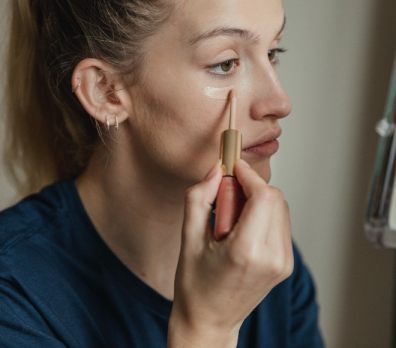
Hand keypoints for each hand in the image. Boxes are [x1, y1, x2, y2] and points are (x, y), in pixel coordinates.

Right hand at [168, 159, 293, 346]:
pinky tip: (242, 228)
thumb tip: (216, 170)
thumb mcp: (188, 238)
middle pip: (275, 198)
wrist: (209, 321)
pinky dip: (263, 214)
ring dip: (257, 201)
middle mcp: (272, 257)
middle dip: (251, 187)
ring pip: (280, 208)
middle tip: (226, 199)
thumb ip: (200, 197)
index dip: (249, 175)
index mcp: (246, 252)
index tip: (233, 167)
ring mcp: (283, 262)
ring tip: (232, 219)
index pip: (264, 196)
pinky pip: (280, 223)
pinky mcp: (285, 264)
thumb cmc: (195, 284)